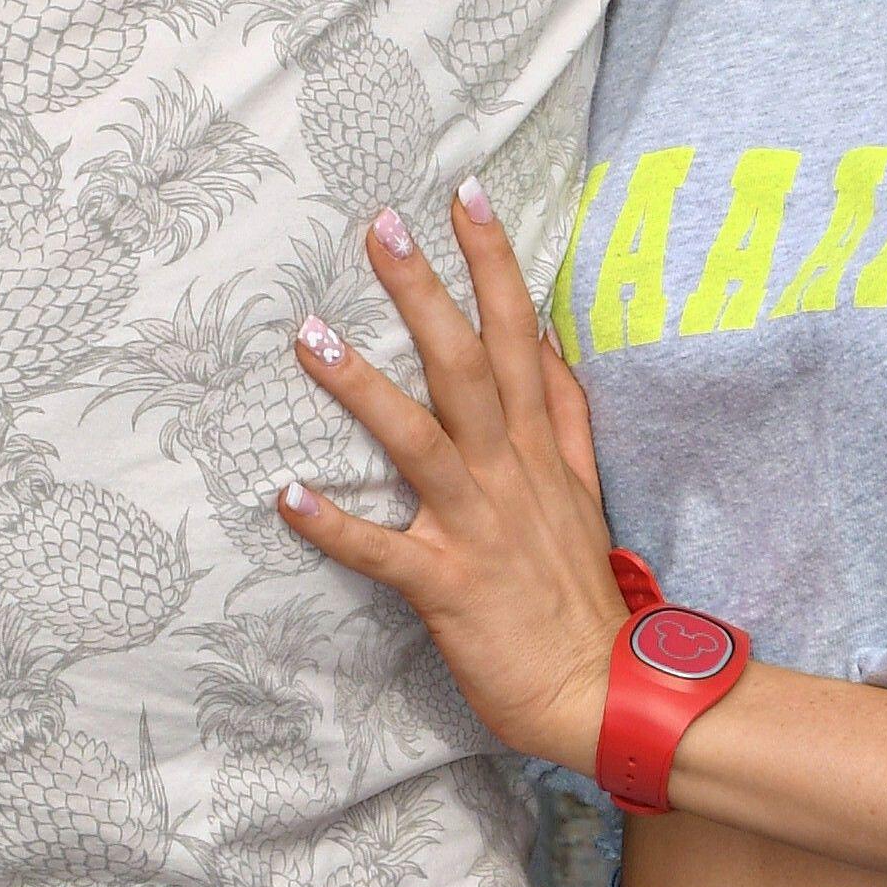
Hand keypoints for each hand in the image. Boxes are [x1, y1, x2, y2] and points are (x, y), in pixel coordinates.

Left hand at [272, 184, 627, 778]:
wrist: (600, 691)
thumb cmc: (577, 590)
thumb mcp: (583, 488)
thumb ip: (564, 415)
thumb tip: (548, 341)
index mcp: (536, 447)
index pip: (518, 334)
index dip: (493, 263)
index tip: (464, 194)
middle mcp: (507, 474)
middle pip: (465, 365)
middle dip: (425, 292)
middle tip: (381, 225)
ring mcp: (475, 528)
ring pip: (418, 441)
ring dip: (361, 388)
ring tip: (309, 336)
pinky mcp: (446, 587)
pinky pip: (382, 552)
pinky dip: (334, 525)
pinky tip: (285, 496)